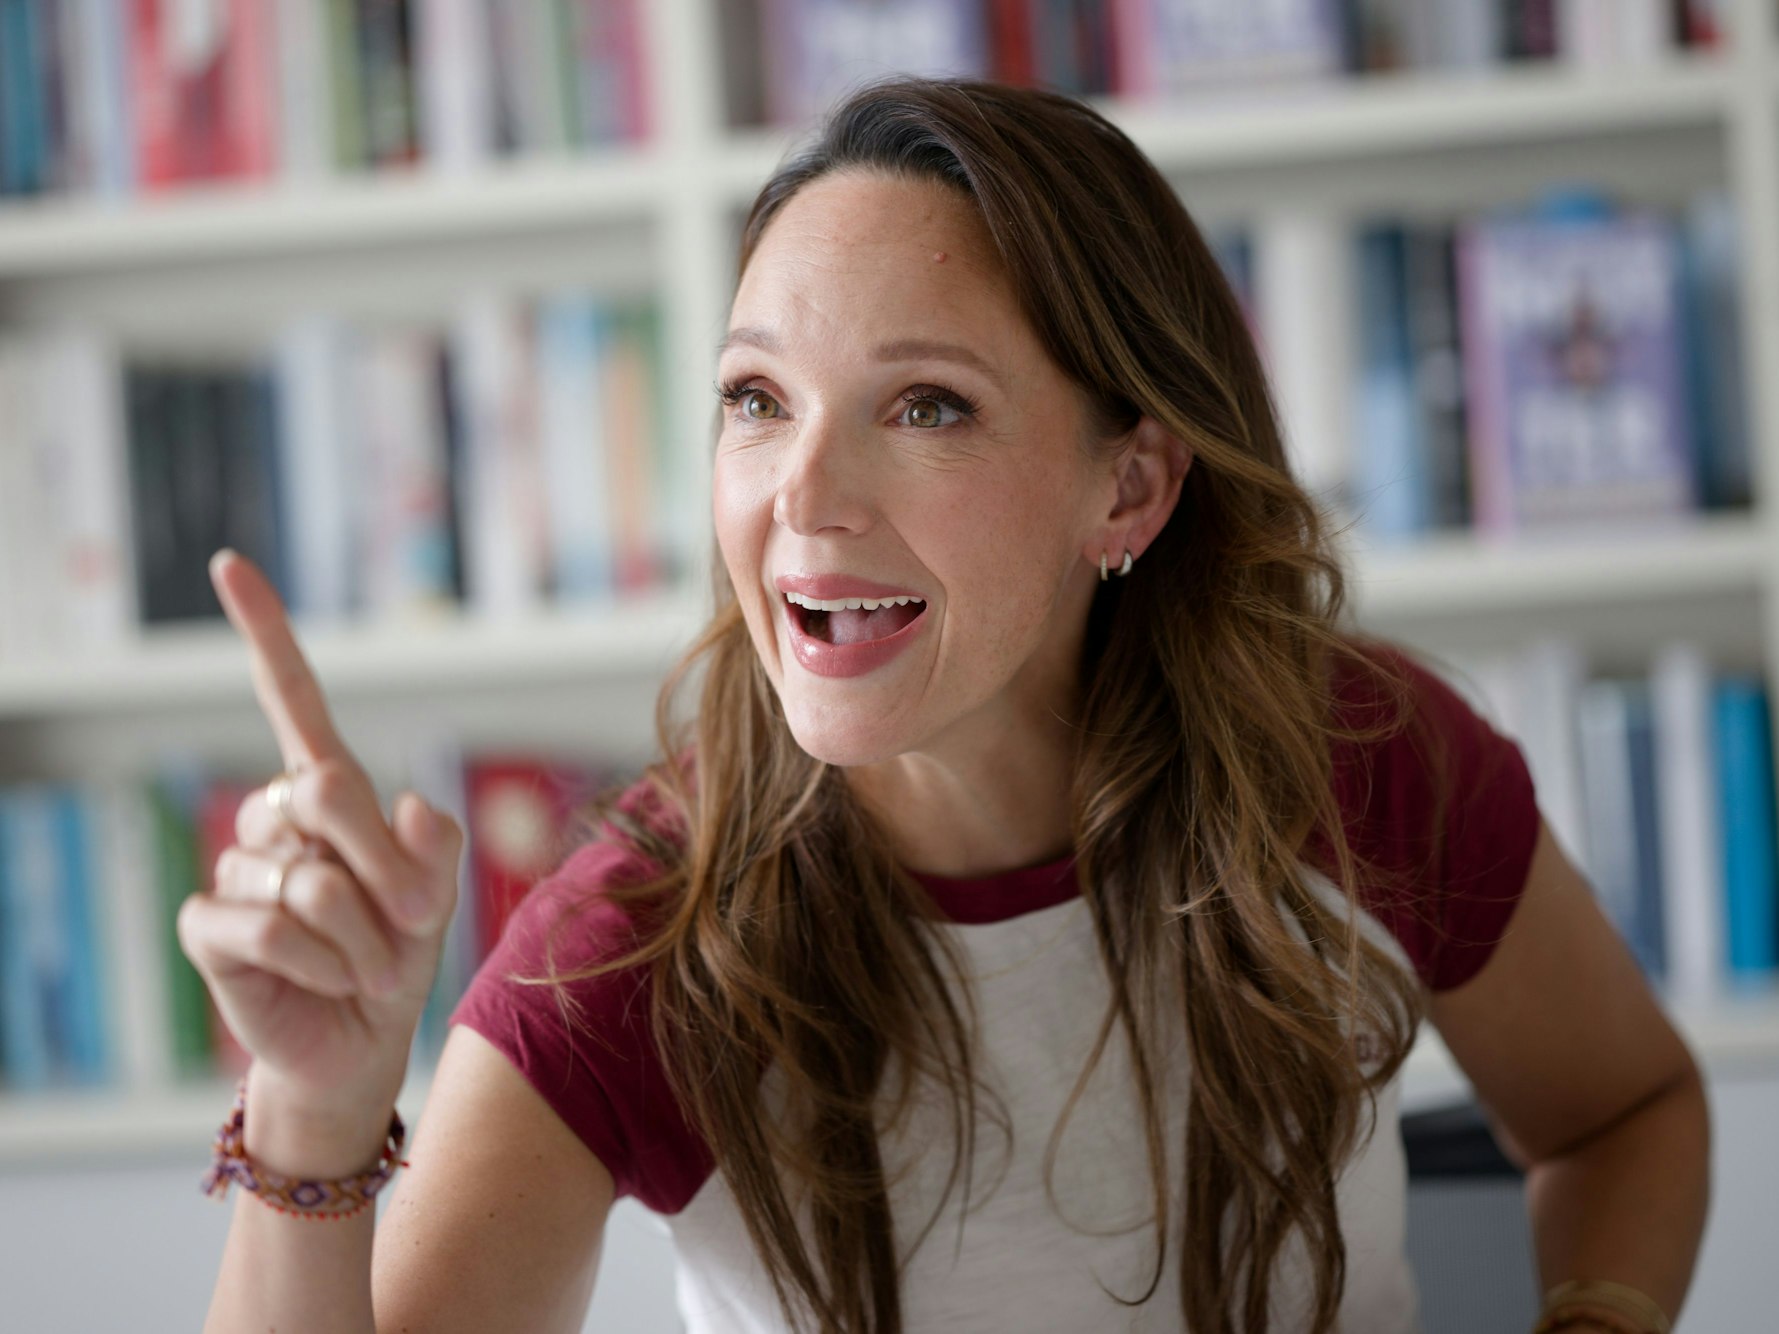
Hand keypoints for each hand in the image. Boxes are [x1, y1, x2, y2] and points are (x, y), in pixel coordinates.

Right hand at [176, 549, 463, 1117]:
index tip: (230, 565)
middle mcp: (274, 818)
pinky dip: (319, 961)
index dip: (264, 634)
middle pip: (326, 793)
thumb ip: (433, 849)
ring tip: (361, 964)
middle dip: (384, 868)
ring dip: (358, 936)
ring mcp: (237, 869)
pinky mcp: (209, 926)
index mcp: (327, 791)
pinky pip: (270, 927)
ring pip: (308, 881)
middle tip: (402, 923)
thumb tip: (408, 806)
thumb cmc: (397, 954)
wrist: (363, 1040)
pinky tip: (321, 979)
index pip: (290, 699)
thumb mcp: (436, 896)